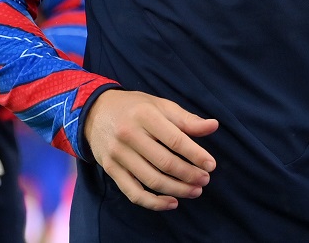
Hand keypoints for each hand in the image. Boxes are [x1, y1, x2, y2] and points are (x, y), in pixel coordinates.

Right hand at [83, 89, 217, 210]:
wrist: (95, 111)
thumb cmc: (134, 107)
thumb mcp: (160, 105)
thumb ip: (186, 119)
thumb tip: (213, 126)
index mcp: (145, 115)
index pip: (175, 139)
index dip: (196, 155)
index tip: (211, 165)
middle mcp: (129, 134)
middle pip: (164, 162)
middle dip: (189, 175)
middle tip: (204, 180)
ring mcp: (117, 154)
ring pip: (151, 180)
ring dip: (177, 190)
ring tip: (194, 191)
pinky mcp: (110, 169)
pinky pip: (133, 193)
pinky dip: (154, 202)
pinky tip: (172, 202)